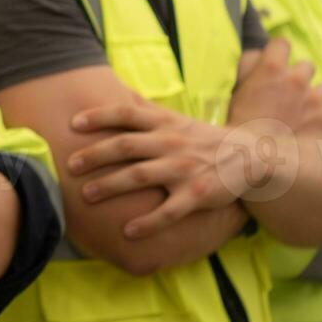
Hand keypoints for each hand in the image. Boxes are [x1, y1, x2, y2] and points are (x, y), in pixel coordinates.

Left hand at [69, 102, 249, 237]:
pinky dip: (148, 222)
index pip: (126, 114)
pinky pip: (169, 211)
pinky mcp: (197, 195)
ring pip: (141, 176)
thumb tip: (114, 89)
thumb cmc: (202, 139)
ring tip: (86, 195)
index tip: (73, 124)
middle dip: (96, 155)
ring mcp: (184, 169)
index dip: (99, 117)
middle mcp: (171, 143)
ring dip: (111, 186)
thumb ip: (146, 110)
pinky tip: (128, 231)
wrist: (251, 157)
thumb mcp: (176, 119)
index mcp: (164, 124)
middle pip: (127, 146)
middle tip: (70, 165)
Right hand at [230, 37, 321, 134]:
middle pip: (306, 66)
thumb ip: (247, 65)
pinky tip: (321, 129)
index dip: (277, 53)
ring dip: (315, 99)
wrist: (254, 158)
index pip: (281, 44)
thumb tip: (258, 54)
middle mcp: (297, 79)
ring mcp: (315, 101)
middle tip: (287, 95)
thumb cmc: (239, 123)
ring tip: (303, 115)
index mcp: (272, 68)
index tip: (274, 65)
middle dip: (298, 77)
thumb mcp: (235, 89)